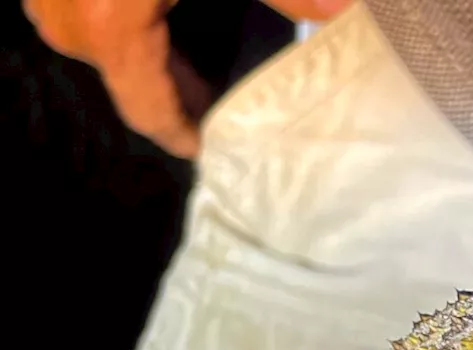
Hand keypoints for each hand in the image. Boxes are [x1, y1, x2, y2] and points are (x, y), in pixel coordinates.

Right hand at [23, 0, 351, 157]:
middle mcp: (66, 17)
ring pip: (108, 41)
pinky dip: (128, 19)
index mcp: (110, 27)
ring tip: (200, 67)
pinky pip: (88, 8)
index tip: (215, 151)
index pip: (150, 112)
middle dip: (180, 93)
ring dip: (155, 55)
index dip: (186, 136)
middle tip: (224, 108)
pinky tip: (160, 11)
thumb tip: (347, 14)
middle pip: (131, 79)